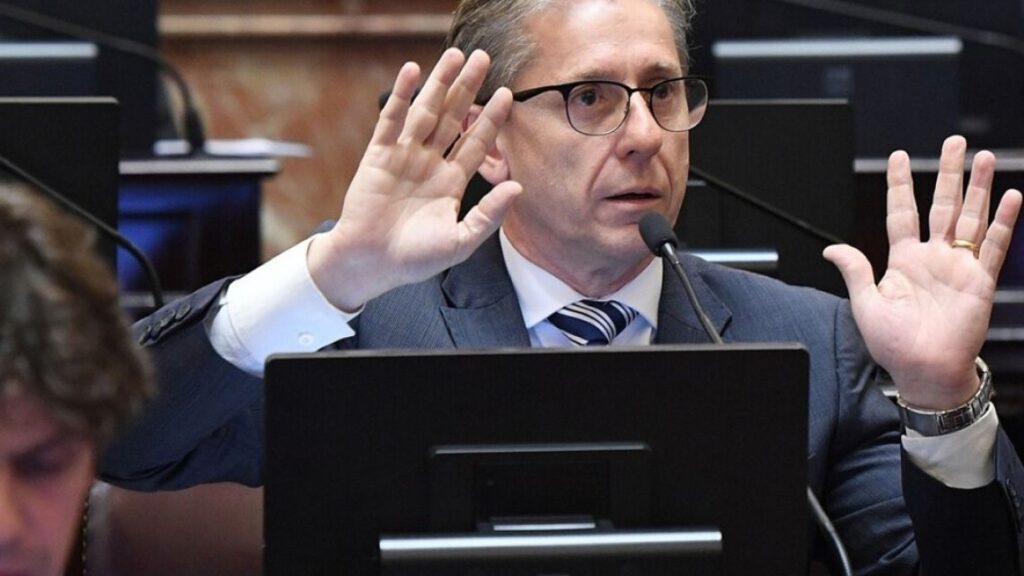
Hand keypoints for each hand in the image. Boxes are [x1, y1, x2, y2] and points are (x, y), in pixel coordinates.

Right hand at [308, 48, 522, 310]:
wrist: (371, 264)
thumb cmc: (415, 258)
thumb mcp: (460, 241)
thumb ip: (489, 215)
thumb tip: (517, 186)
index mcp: (451, 182)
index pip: (476, 142)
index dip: (491, 119)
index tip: (507, 94)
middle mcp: (430, 163)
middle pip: (454, 117)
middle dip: (468, 88)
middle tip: (483, 58)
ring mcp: (404, 156)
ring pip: (426, 112)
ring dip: (439, 83)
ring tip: (454, 54)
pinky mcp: (379, 155)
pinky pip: (392, 119)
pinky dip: (402, 95)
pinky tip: (413, 71)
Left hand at [824, 136, 1021, 409]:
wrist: (923, 371)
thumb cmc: (893, 345)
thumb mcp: (865, 304)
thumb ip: (854, 271)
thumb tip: (831, 248)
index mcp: (902, 261)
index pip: (902, 213)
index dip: (900, 185)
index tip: (898, 156)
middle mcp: (932, 258)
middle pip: (941, 205)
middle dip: (947, 173)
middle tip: (954, 142)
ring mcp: (958, 266)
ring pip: (970, 218)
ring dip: (978, 188)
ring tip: (983, 157)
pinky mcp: (980, 280)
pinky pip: (994, 246)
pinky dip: (1004, 222)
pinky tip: (1011, 197)